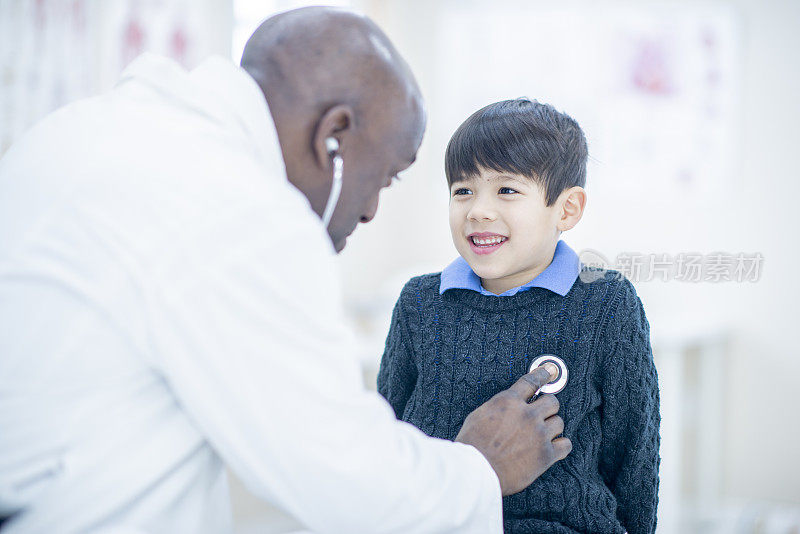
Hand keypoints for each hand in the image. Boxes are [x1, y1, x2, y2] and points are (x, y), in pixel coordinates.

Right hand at [454, 366, 571, 495]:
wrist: (476, 471)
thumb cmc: (472, 446)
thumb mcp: (478, 416)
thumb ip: (498, 407)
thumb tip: (507, 404)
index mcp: (508, 402)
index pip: (532, 381)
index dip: (543, 374)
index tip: (550, 371)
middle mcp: (527, 414)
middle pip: (552, 401)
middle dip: (547, 407)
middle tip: (541, 415)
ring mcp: (539, 434)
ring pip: (559, 422)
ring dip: (552, 428)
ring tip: (541, 435)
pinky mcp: (546, 455)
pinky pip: (565, 445)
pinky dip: (561, 446)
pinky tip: (554, 448)